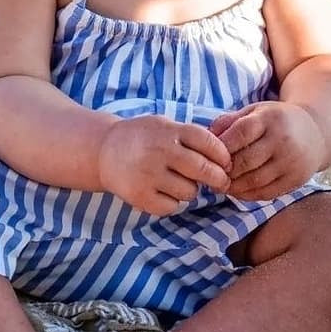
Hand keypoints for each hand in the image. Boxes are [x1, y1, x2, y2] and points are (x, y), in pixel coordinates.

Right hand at [97, 115, 231, 214]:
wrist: (104, 151)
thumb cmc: (143, 138)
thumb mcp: (165, 126)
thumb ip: (191, 137)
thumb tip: (225, 156)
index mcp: (170, 131)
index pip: (209, 143)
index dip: (223, 156)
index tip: (226, 164)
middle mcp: (160, 151)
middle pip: (204, 170)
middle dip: (218, 179)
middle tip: (221, 183)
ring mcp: (149, 175)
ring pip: (190, 192)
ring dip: (191, 190)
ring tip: (179, 182)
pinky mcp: (140, 196)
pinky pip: (172, 206)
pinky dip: (172, 202)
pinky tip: (163, 191)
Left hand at [210, 102, 324, 200]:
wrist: (315, 132)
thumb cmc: (276, 121)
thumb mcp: (255, 111)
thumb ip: (229, 121)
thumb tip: (206, 137)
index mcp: (270, 119)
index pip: (240, 133)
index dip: (221, 147)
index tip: (208, 155)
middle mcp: (282, 141)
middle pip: (246, 161)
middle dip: (224, 170)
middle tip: (209, 174)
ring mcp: (291, 162)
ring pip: (254, 181)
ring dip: (233, 186)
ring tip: (219, 185)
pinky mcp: (295, 180)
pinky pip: (266, 193)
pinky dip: (247, 195)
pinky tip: (236, 191)